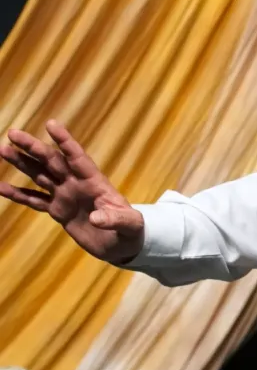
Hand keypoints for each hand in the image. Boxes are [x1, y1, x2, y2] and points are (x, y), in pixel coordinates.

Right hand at [0, 120, 143, 263]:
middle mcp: (77, 184)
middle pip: (52, 161)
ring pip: (40, 175)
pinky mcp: (58, 211)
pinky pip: (34, 200)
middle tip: (12, 133)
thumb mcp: (129, 225)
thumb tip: (96, 218)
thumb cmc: (131, 230)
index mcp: (95, 182)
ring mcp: (66, 196)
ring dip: (22, 163)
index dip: (65, 142)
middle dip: (33, 147)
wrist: (122, 245)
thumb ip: (115, 219)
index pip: (78, 157)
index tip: (51, 124)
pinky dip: (17, 194)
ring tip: (3, 150)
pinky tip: (0, 187)